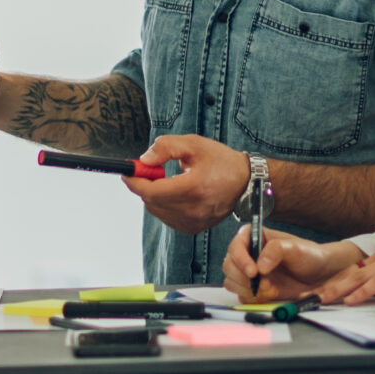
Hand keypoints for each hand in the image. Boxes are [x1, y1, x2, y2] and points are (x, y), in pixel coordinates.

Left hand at [130, 134, 250, 234]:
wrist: (246, 184)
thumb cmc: (221, 161)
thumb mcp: (194, 145)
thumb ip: (166, 147)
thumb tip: (144, 159)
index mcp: (192, 188)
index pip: (151, 191)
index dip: (135, 180)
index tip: (128, 170)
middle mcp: (192, 210)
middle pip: (151, 201)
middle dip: (144, 184)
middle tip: (150, 170)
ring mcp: (193, 222)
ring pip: (157, 210)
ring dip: (154, 195)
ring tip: (167, 180)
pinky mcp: (193, 228)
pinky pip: (167, 218)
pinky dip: (164, 205)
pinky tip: (175, 193)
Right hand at [223, 232, 356, 300]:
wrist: (320, 274)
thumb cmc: (309, 255)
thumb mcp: (295, 248)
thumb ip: (276, 250)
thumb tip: (259, 265)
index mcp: (255, 237)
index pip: (236, 245)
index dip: (240, 259)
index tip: (253, 272)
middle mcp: (249, 254)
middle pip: (229, 265)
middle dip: (244, 278)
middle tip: (263, 283)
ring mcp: (249, 272)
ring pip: (232, 281)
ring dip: (248, 289)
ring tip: (270, 289)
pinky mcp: (253, 288)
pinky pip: (242, 295)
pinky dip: (253, 298)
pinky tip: (269, 295)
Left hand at [325, 225, 374, 304]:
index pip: (352, 271)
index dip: (333, 282)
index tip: (317, 292)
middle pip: (348, 274)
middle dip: (327, 286)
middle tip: (306, 298)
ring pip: (357, 278)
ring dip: (337, 290)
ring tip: (319, 300)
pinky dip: (362, 292)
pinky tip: (351, 300)